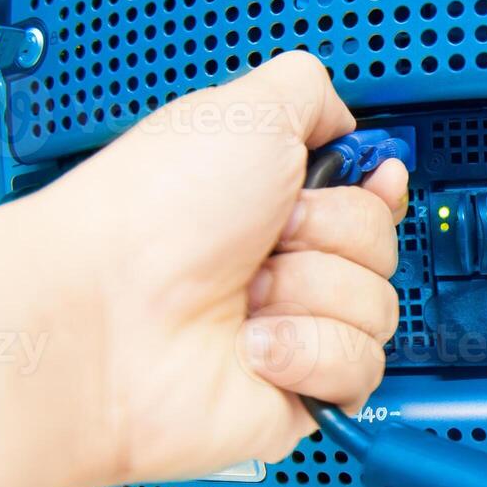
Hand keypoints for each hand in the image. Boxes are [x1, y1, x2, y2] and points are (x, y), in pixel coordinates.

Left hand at [26, 51, 406, 485]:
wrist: (104, 316)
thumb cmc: (150, 215)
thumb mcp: (242, 112)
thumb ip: (308, 92)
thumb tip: (344, 114)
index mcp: (272, 203)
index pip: (370, 200)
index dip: (377, 192)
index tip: (370, 179)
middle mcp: (283, 269)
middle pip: (383, 249)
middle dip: (330, 237)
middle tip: (266, 241)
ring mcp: (294, 334)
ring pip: (378, 309)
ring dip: (313, 294)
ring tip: (246, 299)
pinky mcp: (300, 393)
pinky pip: (360, 370)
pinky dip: (309, 351)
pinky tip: (253, 348)